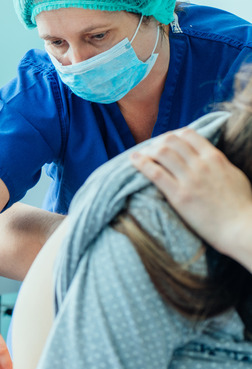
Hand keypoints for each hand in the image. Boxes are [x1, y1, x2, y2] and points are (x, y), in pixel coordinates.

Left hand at [131, 128, 251, 256]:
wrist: (242, 228)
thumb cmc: (241, 206)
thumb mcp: (233, 175)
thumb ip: (218, 164)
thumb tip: (207, 159)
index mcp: (215, 158)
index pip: (188, 134)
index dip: (172, 135)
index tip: (165, 141)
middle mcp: (201, 164)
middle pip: (171, 141)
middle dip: (157, 142)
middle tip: (149, 150)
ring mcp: (190, 179)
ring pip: (161, 153)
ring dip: (147, 151)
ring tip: (139, 156)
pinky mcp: (179, 196)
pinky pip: (155, 173)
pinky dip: (141, 164)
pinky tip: (133, 160)